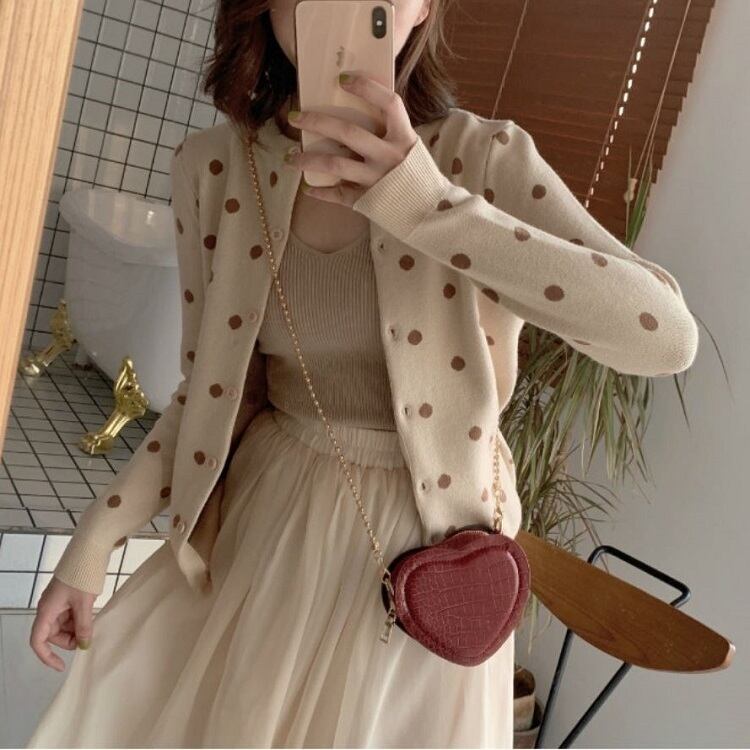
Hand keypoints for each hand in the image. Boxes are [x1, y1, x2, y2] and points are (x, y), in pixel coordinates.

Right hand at [30, 577, 95, 670]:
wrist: (88, 552)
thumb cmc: (82, 576)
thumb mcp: (84, 604)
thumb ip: (84, 626)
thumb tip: (83, 645)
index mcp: (46, 611)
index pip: (38, 641)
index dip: (47, 657)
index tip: (61, 666)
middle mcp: (48, 608)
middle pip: (52, 635)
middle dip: (69, 640)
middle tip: (87, 638)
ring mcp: (56, 603)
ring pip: (62, 626)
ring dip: (76, 629)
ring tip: (92, 624)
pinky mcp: (65, 598)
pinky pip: (69, 616)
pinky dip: (78, 620)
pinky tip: (90, 617)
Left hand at [284, 73, 418, 206]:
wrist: (430, 211)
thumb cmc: (416, 174)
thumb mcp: (408, 147)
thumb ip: (387, 131)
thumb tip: (353, 112)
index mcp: (403, 137)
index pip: (388, 103)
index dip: (366, 87)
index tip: (342, 78)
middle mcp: (389, 156)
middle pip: (348, 132)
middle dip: (318, 121)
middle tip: (295, 116)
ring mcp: (376, 179)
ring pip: (334, 165)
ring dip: (307, 160)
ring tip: (290, 158)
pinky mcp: (367, 200)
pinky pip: (338, 195)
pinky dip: (321, 192)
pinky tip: (308, 188)